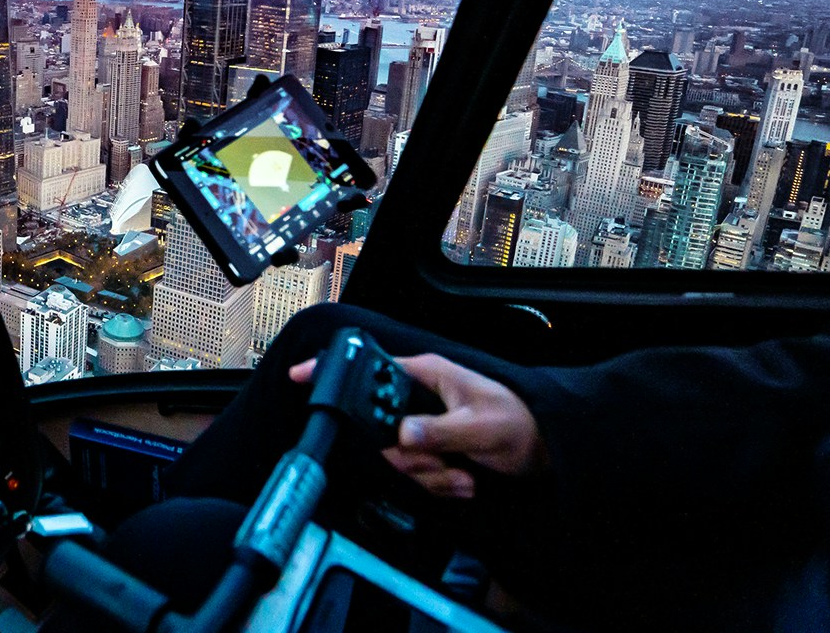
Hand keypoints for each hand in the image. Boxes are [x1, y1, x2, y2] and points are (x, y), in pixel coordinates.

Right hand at [289, 353, 547, 499]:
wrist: (549, 452)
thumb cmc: (523, 424)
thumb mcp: (481, 426)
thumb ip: (440, 431)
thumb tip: (403, 434)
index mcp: (427, 374)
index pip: (370, 367)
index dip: (334, 371)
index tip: (301, 376)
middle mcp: (419, 397)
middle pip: (380, 428)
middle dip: (410, 456)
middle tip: (442, 463)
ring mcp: (424, 425)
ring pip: (398, 456)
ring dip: (430, 475)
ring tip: (463, 473)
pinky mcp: (431, 450)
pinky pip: (415, 472)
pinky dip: (439, 484)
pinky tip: (465, 480)